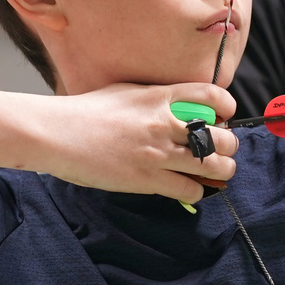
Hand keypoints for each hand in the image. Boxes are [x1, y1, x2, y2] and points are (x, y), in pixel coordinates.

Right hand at [45, 82, 238, 203]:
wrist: (56, 133)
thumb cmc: (86, 112)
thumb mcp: (127, 92)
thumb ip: (158, 99)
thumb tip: (183, 107)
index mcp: (160, 97)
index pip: (213, 96)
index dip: (227, 108)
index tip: (224, 116)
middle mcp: (164, 124)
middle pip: (222, 137)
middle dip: (228, 146)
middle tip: (221, 150)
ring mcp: (157, 153)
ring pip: (213, 166)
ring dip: (221, 170)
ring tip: (215, 171)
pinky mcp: (147, 179)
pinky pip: (190, 190)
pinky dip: (196, 191)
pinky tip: (188, 186)